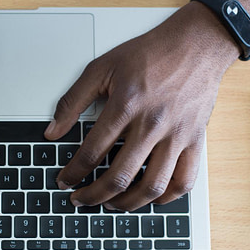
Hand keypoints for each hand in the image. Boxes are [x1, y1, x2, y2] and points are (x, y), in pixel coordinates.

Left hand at [45, 2, 239, 210]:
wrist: (197, 44)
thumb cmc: (150, 54)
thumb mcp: (101, 67)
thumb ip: (73, 101)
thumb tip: (52, 130)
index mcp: (126, 106)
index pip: (91, 152)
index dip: (73, 172)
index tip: (64, 181)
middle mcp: (152, 124)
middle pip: (119, 176)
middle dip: (93, 195)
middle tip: (81, 199)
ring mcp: (177, 135)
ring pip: (152, 186)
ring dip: (127, 203)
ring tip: (112, 204)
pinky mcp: (196, 141)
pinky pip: (184, 181)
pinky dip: (166, 198)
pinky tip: (150, 198)